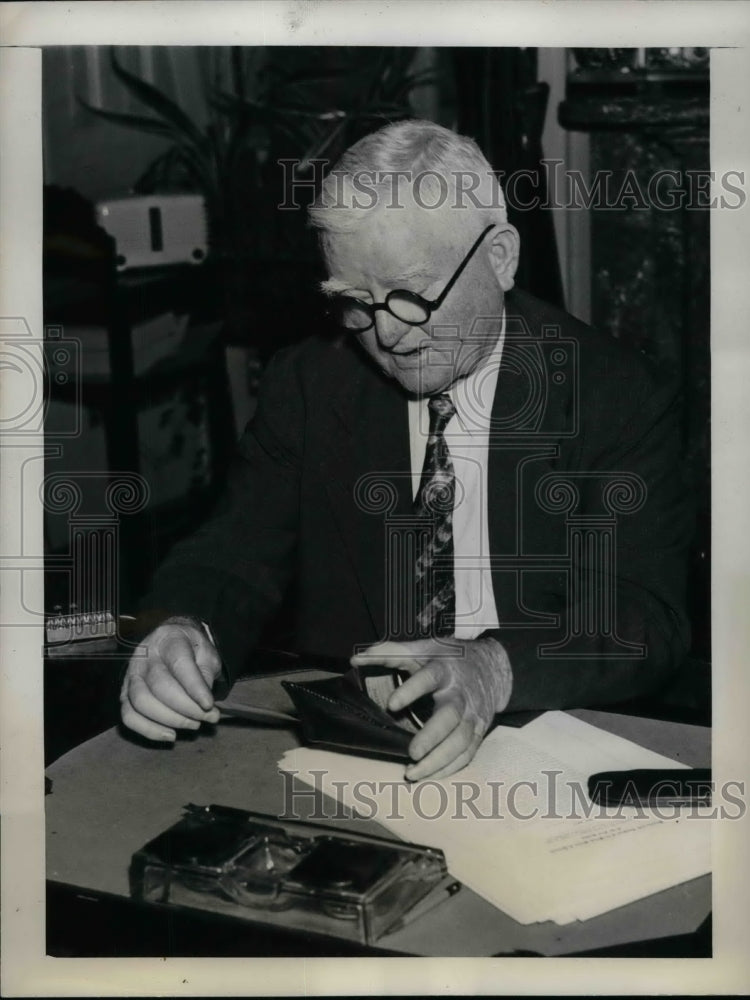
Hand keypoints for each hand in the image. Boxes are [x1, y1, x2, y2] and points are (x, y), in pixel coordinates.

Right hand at [120, 617, 222, 741]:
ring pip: (141, 702)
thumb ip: (206, 677)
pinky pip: (128, 716)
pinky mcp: (124, 693)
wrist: (172, 640)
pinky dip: (149, 730)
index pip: (180, 664)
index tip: (209, 705)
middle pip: (160, 685)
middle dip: (186, 708)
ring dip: (169, 720)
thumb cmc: (192, 649)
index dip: (194, 687)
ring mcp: (130, 674)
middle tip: (207, 717)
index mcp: (169, 640)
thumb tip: (206, 707)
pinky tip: (170, 735)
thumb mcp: (206, 654)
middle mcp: (145, 655)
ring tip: (193, 724)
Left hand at [351, 636, 511, 779]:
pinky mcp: (479, 731)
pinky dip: (449, 768)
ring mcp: (473, 714)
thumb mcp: (422, 648)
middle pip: (450, 717)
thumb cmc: (449, 658)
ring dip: (439, 760)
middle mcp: (461, 693)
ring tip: (413, 773)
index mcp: (445, 669)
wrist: (492, 667)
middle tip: (411, 753)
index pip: (429, 677)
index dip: (411, 690)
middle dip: (432, 736)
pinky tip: (430, 777)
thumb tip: (355, 659)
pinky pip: (468, 753)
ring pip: (461, 741)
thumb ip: (389, 652)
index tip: (391, 704)